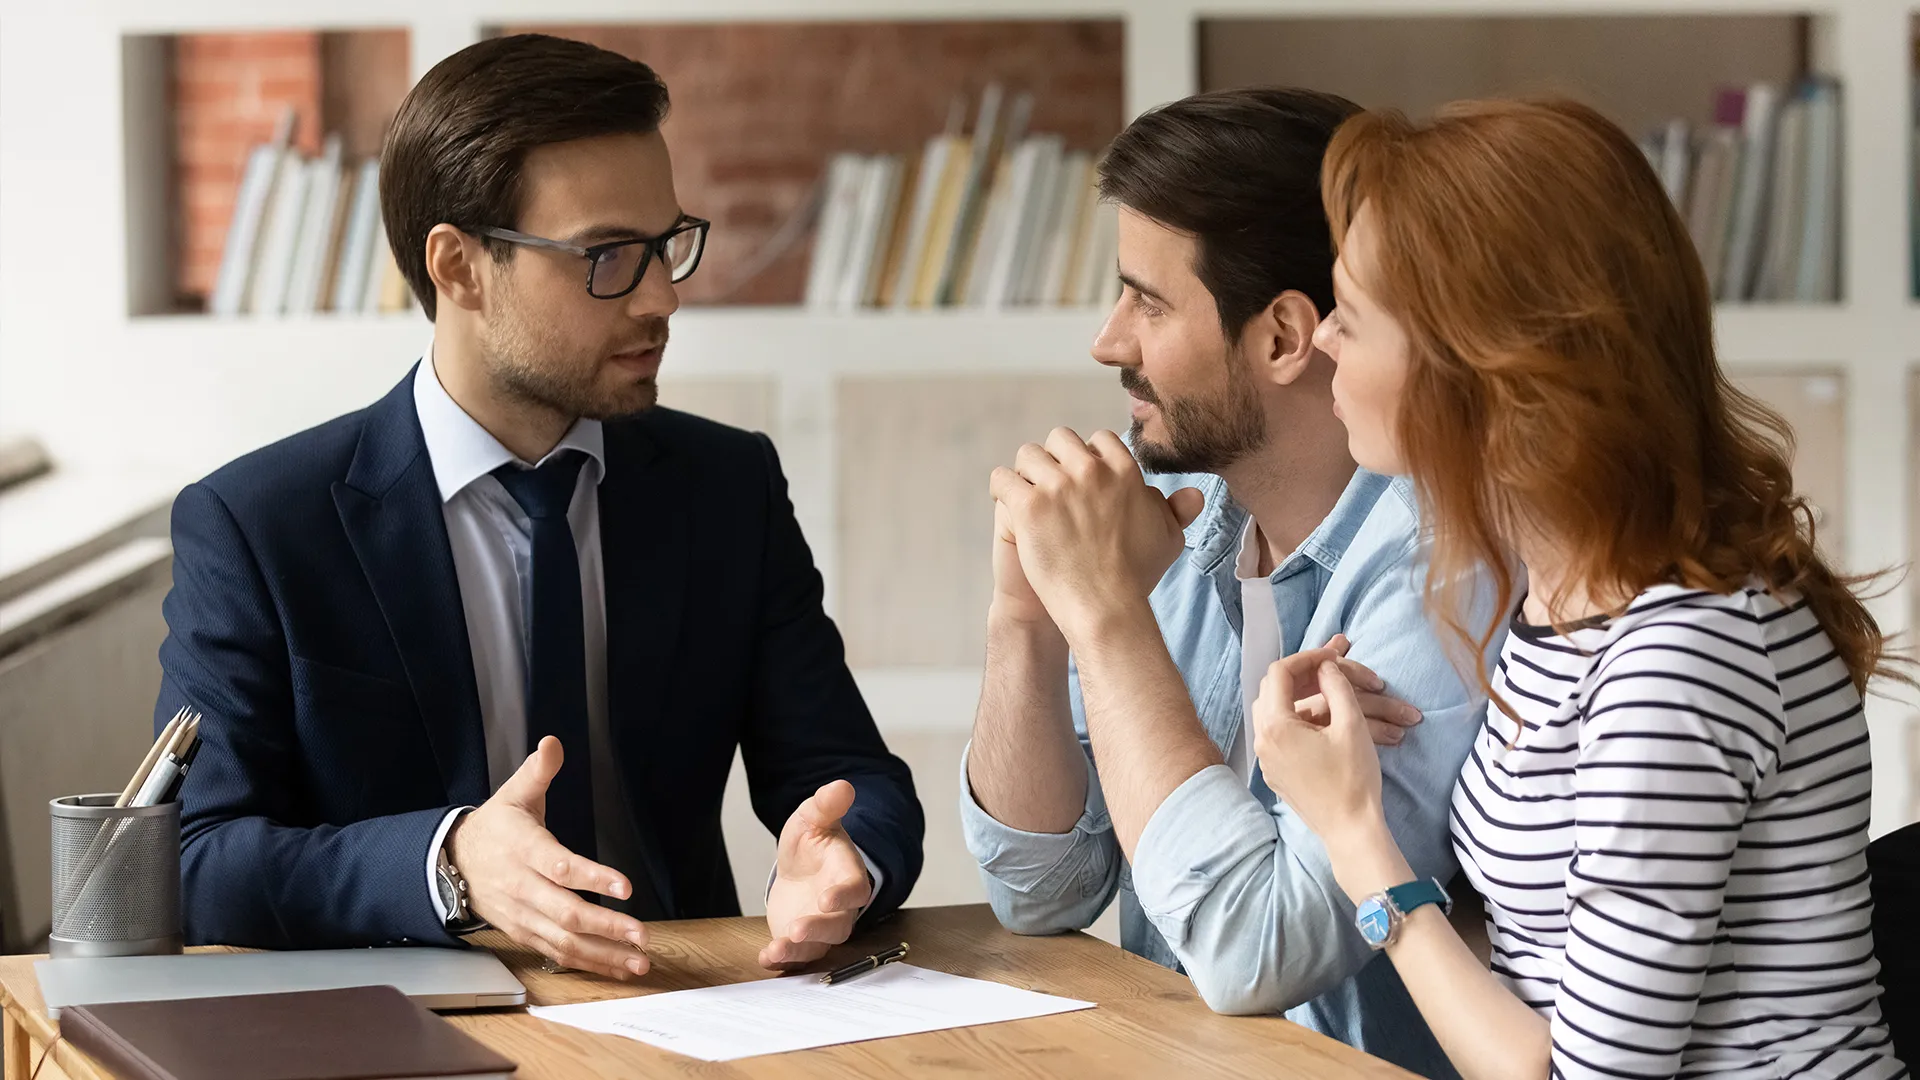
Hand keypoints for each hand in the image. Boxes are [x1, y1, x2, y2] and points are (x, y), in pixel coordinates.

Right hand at [447, 736, 649, 981]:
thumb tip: (553, 744)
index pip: (559, 865)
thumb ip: (538, 771)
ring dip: (603, 954)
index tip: (625, 886)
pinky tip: (616, 967)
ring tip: (638, 960)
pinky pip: (556, 953)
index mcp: (523, 848)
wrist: (453, 862)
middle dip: (606, 926)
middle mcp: (522, 886)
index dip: (593, 877)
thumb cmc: (495, 827)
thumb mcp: (514, 794)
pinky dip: (587, 964)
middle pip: (565, 912)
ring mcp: (522, 914)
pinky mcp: (523, 932)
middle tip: (641, 934)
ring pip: (563, 940)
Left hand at [761, 780, 872, 969]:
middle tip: (797, 929)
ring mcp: (820, 926)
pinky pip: (797, 956)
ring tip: (776, 949)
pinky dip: (782, 960)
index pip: (855, 889)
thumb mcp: (813, 818)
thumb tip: (842, 785)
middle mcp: (839, 907)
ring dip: (798, 950)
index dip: (844, 896)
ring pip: (817, 946)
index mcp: (847, 875)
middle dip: (818, 929)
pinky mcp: (800, 940)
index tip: (826, 898)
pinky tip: (765, 958)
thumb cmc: (813, 842)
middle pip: (838, 926)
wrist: (800, 866)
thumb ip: (826, 805)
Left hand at [988, 428, 1203, 639]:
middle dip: (1054, 460)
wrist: (1104, 608)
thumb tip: (1192, 494)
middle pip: (1060, 440)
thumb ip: (1177, 511)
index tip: (1079, 481)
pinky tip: (1007, 504)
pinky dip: (1002, 489)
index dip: (1086, 459)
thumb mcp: (1167, 539)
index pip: (1098, 441)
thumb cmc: (1135, 577)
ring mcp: (1058, 487)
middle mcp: (1091, 471)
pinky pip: (1003, 479)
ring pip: (1028, 454)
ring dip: (1025, 472)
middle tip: (1049, 487)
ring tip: (1026, 496)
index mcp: (1124, 471)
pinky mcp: (1030, 506)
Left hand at [1251, 654, 1387, 847]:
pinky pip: (1276, 735)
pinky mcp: (1275, 773)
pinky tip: (1320, 721)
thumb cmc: (1354, 779)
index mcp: (1276, 726)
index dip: (1308, 658)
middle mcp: (1262, 741)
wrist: (1350, 829)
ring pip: (1271, 712)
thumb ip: (1336, 686)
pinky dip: (1294, 719)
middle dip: (1300, 674)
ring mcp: (1266, 759)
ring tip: (1325, 690)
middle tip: (1329, 669)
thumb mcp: (1351, 725)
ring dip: (1296, 696)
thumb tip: (1325, 666)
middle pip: (1271, 690)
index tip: (1333, 657)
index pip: (1280, 673)